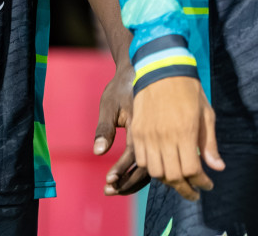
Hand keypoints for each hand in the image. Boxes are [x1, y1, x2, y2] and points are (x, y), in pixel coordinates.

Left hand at [96, 59, 149, 195]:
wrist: (141, 67)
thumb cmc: (121, 87)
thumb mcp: (109, 104)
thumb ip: (104, 129)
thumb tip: (98, 153)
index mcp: (142, 122)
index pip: (135, 152)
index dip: (122, 168)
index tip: (109, 180)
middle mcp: (153, 131)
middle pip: (148, 165)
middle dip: (129, 182)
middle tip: (110, 190)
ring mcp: (158, 134)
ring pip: (153, 165)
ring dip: (134, 180)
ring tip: (114, 189)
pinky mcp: (158, 137)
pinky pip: (154, 158)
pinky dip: (141, 171)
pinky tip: (127, 177)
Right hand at [129, 76, 224, 202]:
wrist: (162, 68)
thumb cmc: (189, 90)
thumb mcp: (206, 114)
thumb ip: (210, 144)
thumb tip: (217, 168)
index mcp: (185, 132)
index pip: (192, 170)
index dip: (201, 182)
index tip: (208, 185)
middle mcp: (164, 137)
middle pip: (173, 176)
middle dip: (186, 188)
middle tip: (194, 191)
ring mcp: (148, 135)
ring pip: (156, 172)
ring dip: (169, 180)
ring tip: (179, 179)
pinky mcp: (136, 132)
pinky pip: (142, 160)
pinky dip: (153, 168)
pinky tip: (163, 165)